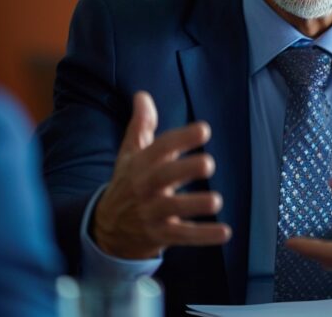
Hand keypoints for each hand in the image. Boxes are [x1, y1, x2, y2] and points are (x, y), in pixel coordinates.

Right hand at [92, 91, 231, 258]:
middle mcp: (144, 188)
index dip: (181, 138)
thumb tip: (142, 95)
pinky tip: (225, 232)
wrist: (106, 228)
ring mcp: (151, 213)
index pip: (159, 148)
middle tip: (208, 163)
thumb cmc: (127, 183)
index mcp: (140, 165)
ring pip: (173, 209)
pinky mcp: (160, 235)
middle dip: (185, 169)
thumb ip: (141, 125)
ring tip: (215, 201)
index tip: (204, 129)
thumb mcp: (130, 154)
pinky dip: (204, 236)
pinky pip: (183, 236)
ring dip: (195, 205)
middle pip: (163, 177)